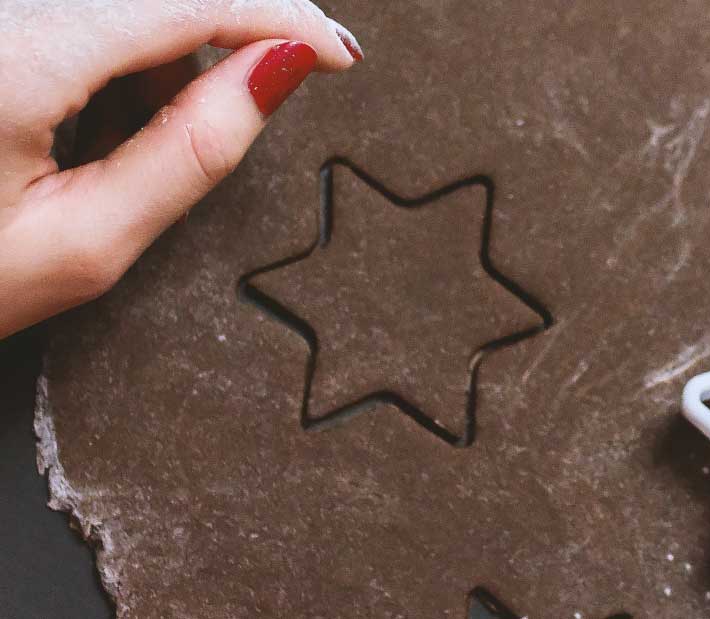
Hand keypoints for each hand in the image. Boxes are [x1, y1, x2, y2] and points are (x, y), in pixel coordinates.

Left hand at [0, 0, 363, 337]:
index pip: (188, 1)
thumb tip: (279, 69)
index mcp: (19, 60)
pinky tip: (87, 117)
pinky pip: (69, 15)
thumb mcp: (81, 246)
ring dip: (159, 50)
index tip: (338, 54)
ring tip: (125, 146)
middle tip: (244, 111)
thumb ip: (190, 152)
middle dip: (218, 41)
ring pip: (117, 5)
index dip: (280, 18)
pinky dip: (110, 49)